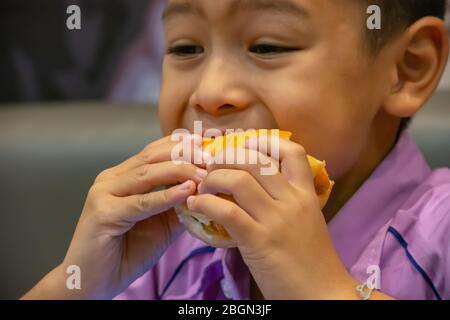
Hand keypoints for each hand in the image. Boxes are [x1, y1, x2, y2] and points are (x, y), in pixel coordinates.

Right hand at [23, 134, 207, 298]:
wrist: (93, 282)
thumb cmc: (127, 253)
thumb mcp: (161, 224)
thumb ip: (179, 205)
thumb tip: (207, 192)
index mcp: (123, 176)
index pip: (154, 151)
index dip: (181, 144)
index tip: (208, 142)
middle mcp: (111, 179)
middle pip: (152, 157)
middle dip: (184, 153)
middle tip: (211, 155)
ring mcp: (104, 193)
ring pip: (147, 175)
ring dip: (180, 171)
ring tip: (205, 173)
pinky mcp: (103, 213)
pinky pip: (140, 202)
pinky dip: (165, 196)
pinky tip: (186, 191)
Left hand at [186, 136, 355, 298]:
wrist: (323, 294)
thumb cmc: (312, 261)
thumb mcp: (306, 222)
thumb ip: (286, 201)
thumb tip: (253, 185)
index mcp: (306, 195)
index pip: (292, 151)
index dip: (266, 139)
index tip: (245, 142)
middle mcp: (293, 201)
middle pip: (255, 159)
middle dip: (225, 156)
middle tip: (211, 166)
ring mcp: (276, 220)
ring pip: (238, 179)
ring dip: (212, 178)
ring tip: (202, 187)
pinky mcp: (259, 241)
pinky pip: (226, 211)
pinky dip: (205, 203)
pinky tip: (195, 205)